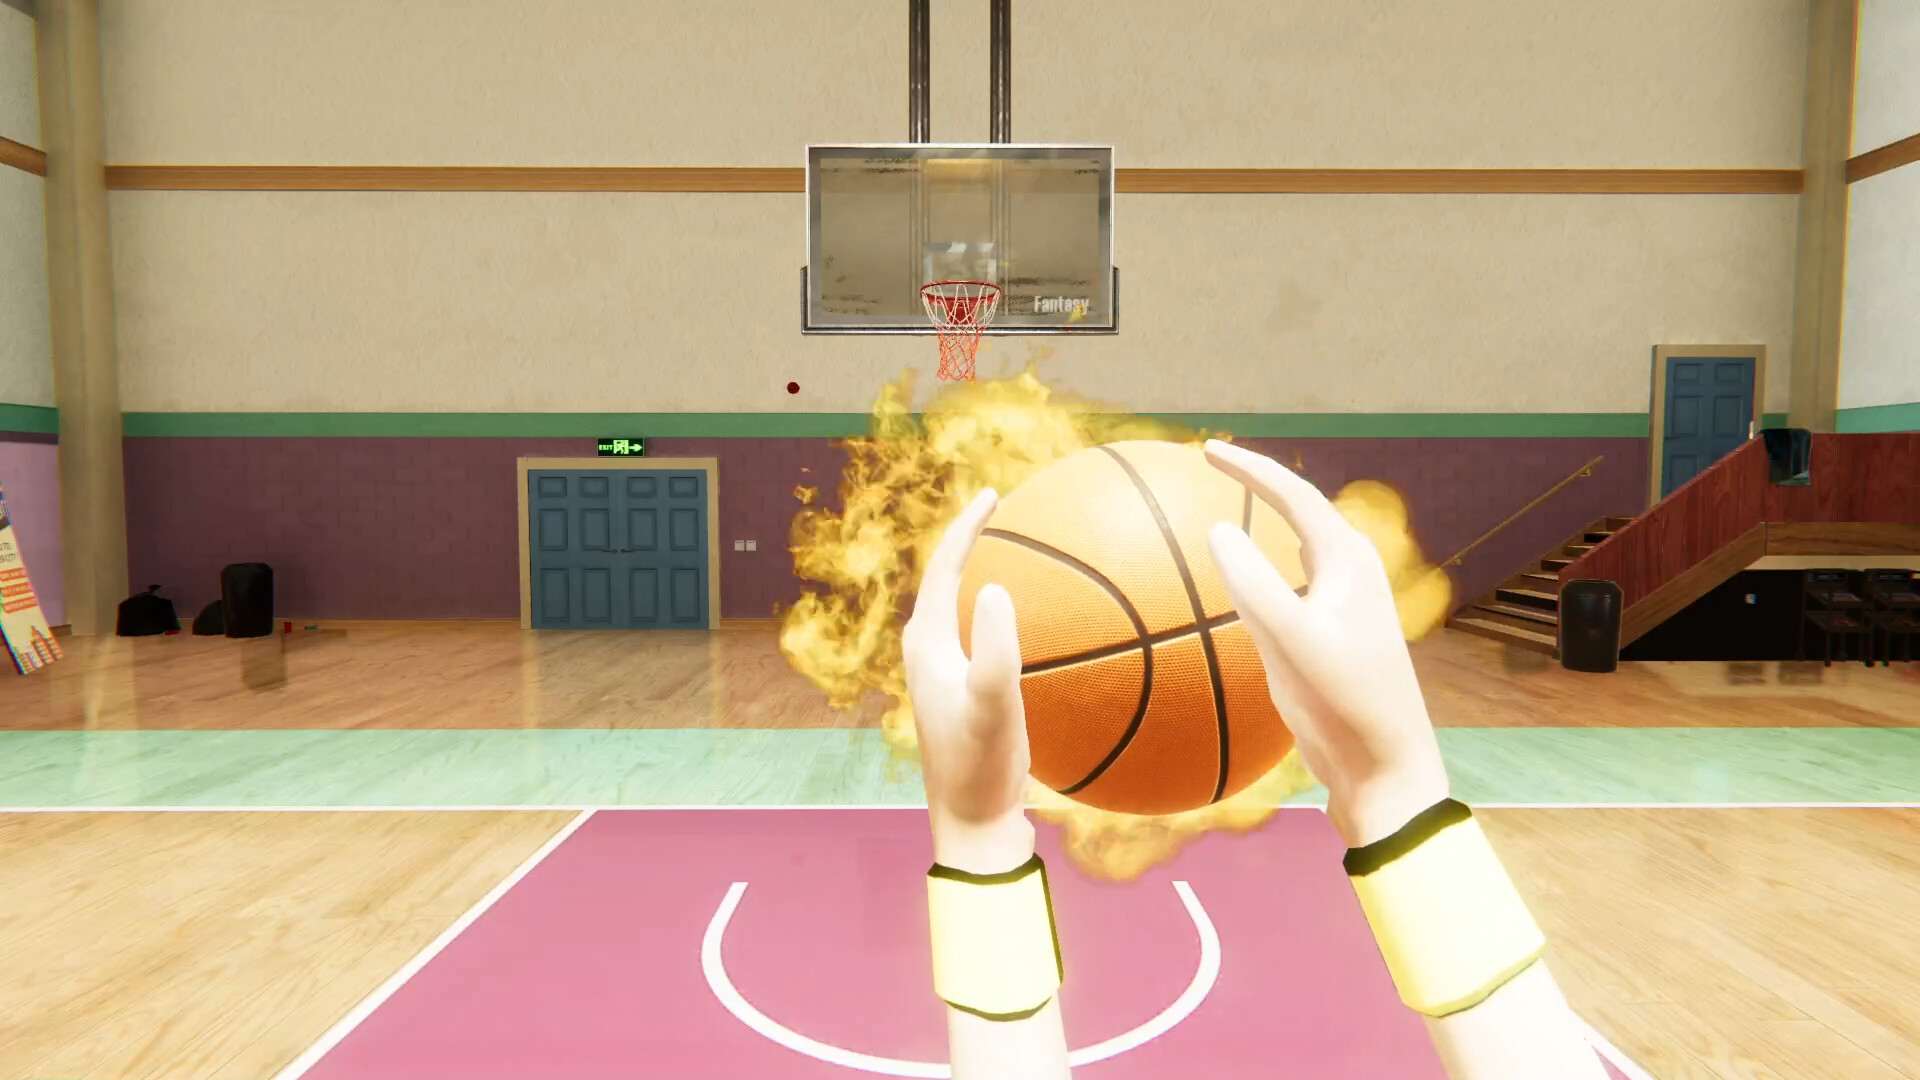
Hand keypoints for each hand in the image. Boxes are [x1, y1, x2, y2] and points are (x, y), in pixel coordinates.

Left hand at [902, 488, 1035, 874]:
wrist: (971, 824)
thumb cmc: (979, 767)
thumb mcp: (991, 707)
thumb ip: (994, 650)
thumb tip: (995, 587)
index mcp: (926, 644)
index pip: (943, 567)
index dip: (966, 526)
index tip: (994, 494)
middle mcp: (930, 652)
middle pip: (949, 579)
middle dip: (976, 541)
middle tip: (1010, 510)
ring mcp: (948, 673)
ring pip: (966, 606)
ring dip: (990, 573)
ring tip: (1029, 552)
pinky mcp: (968, 693)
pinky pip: (988, 635)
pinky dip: (1012, 615)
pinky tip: (1052, 624)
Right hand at [1202, 440, 1450, 846]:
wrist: (1384, 766)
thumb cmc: (1344, 703)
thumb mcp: (1293, 642)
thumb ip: (1254, 585)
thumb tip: (1219, 528)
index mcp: (1348, 563)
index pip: (1294, 495)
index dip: (1251, 468)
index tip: (1207, 450)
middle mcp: (1349, 575)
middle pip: (1302, 511)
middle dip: (1263, 483)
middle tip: (1217, 463)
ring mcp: (1343, 606)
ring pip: (1300, 547)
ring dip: (1268, 522)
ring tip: (1233, 504)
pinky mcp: (1332, 638)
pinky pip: (1293, 584)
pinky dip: (1267, 567)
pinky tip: (1254, 578)